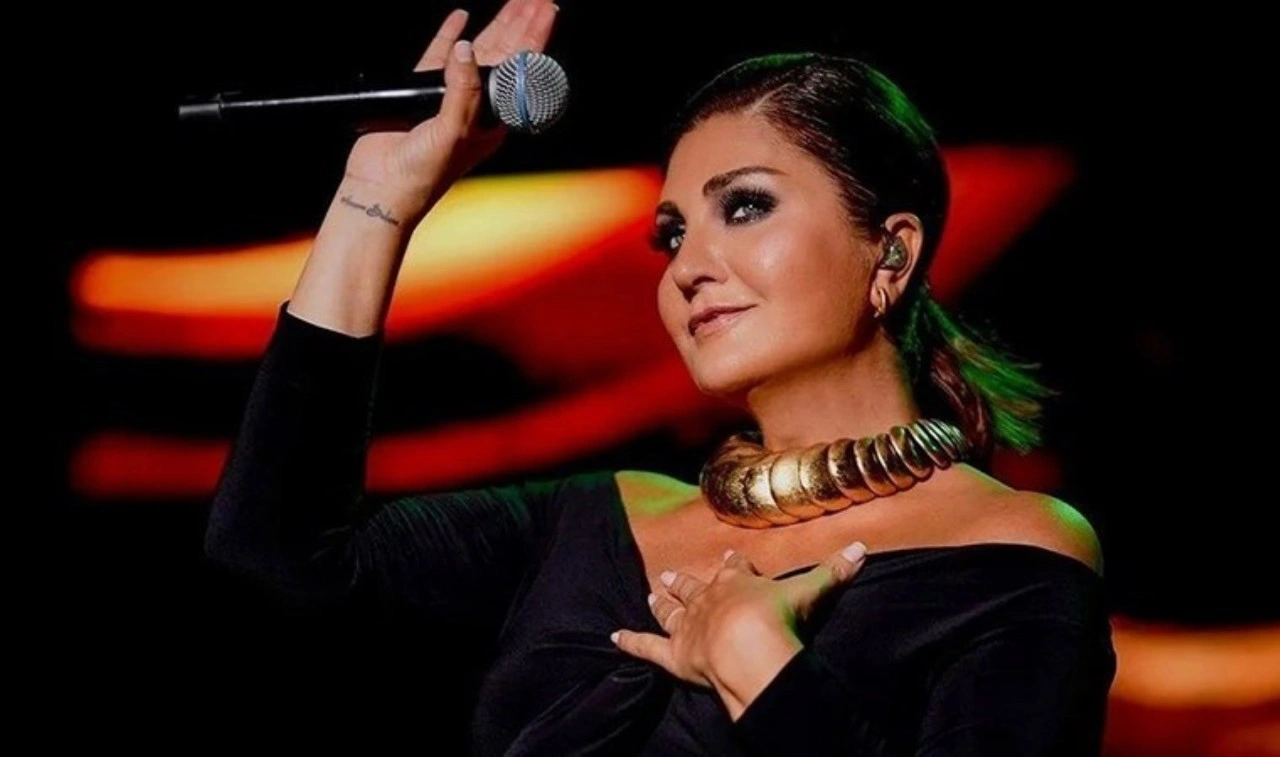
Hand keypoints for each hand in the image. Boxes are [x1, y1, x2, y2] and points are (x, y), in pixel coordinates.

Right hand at [343, 0, 559, 215]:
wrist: (381, 188)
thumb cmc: (424, 174)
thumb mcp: (454, 132)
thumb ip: (463, 90)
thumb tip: (465, 49)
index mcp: (494, 119)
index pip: (522, 72)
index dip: (535, 39)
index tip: (546, 11)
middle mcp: (476, 106)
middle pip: (506, 56)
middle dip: (521, 25)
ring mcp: (448, 97)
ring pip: (477, 51)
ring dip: (496, 24)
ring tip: (515, 1)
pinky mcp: (419, 92)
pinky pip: (438, 55)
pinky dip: (449, 33)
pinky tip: (461, 16)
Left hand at [611, 541, 868, 718]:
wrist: (748, 645)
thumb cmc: (778, 618)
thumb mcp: (810, 591)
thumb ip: (835, 570)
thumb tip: (863, 547)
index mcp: (738, 582)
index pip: (733, 568)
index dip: (731, 562)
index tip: (727, 553)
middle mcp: (708, 599)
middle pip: (695, 586)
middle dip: (685, 579)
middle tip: (672, 572)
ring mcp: (688, 625)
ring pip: (670, 610)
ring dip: (661, 601)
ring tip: (652, 592)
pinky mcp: (673, 653)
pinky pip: (646, 647)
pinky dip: (630, 642)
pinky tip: (614, 636)